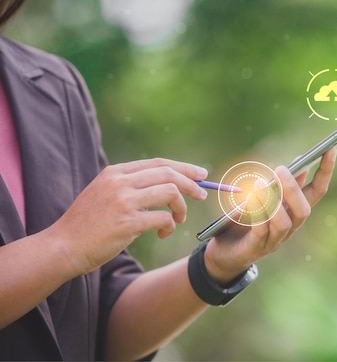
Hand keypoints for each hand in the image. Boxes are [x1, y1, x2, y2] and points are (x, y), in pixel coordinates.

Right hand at [48, 158, 207, 275]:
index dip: (184, 168)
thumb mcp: (104, 194)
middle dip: (191, 184)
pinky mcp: (127, 223)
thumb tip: (166, 186)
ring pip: (170, 192)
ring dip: (181, 207)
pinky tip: (163, 233)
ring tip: (178, 219)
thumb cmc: (86, 225)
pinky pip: (163, 219)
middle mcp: (119, 182)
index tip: (200, 175)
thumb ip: (129, 186)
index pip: (158, 163)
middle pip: (168, 173)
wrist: (61, 247)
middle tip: (202, 195)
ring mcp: (123, 202)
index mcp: (115, 173)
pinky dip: (170, 226)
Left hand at [203, 148, 336, 284]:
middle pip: (303, 210)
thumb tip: (300, 161)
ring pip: (284, 223)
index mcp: (295, 210)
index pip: (318, 190)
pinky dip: (257, 216)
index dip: (326, 171)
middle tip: (281, 169)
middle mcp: (291, 226)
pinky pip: (261, 232)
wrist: (227, 251)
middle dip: (293, 189)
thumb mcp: (266, 197)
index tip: (331, 149)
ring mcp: (275, 239)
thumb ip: (282, 184)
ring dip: (273, 203)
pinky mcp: (256, 247)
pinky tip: (249, 202)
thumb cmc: (248, 219)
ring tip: (260, 186)